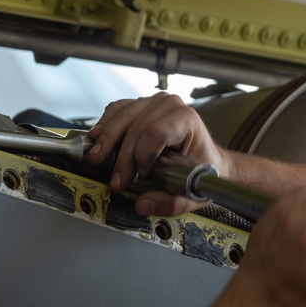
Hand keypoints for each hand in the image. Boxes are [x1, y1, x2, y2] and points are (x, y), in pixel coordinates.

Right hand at [86, 92, 228, 215]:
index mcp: (187, 120)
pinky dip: (106, 124)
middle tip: (116, 180)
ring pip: (122, 116)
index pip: (155, 132)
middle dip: (121, 156)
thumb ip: (170, 202)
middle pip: (135, 127)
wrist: (210, 159)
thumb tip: (142, 204)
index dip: (142, 156)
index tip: (142, 175)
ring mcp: (155, 102)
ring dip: (106, 138)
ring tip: (96, 158)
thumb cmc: (204, 170)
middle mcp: (171, 105)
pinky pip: (118, 110)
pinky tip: (97, 138)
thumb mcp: (193, 191)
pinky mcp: (143, 105)